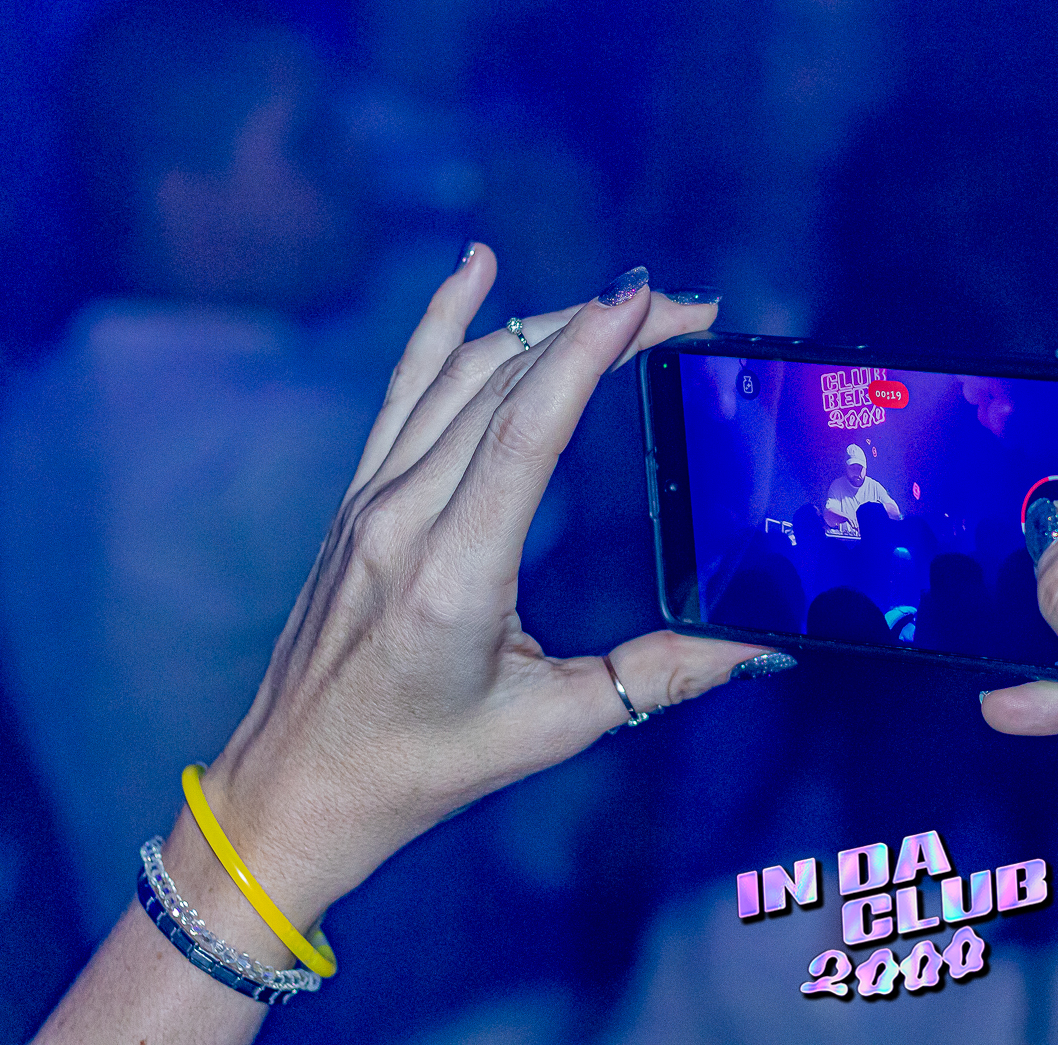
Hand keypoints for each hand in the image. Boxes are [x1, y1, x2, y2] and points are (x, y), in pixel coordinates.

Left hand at [171, 249, 766, 942]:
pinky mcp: (360, 500)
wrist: (295, 788)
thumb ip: (661, 675)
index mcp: (452, 574)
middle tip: (687, 308)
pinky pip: (406, 388)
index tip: (649, 301)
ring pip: (459, 374)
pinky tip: (475, 268)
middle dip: (599, 327)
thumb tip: (762, 646)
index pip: (524, 430)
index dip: (588, 351)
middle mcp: (402, 520)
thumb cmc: (418, 770)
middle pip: (505, 383)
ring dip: (544, 322)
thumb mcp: (550, 728)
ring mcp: (371, 501)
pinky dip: (441, 321)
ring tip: (625, 301)